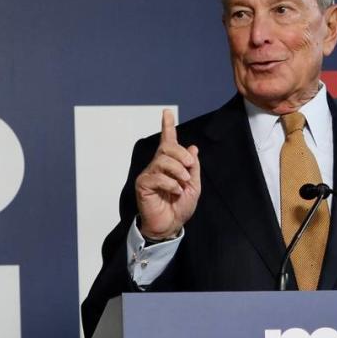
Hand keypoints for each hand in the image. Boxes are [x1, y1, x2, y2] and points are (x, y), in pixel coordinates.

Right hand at [134, 109, 200, 239]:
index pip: (167, 141)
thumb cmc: (179, 207)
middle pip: (166, 148)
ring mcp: (149, 175)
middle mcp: (157, 166)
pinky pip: (157, 177)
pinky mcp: (143, 185)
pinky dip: (170, 184)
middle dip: (180, 154)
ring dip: (177, 170)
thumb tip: (193, 148)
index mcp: (170, 165)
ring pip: (163, 161)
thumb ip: (192, 168)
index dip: (167, 126)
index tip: (167, 112)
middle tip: (189, 166)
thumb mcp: (193, 186)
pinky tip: (174, 192)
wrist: (170, 226)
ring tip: (183, 183)